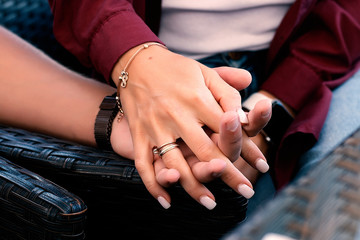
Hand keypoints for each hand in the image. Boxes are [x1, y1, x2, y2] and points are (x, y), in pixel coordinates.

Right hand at [111, 45, 270, 207]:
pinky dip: (154, 185)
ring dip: (194, 187)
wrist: (136, 64)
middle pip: (207, 151)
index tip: (262, 165)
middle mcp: (177, 115)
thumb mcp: (205, 72)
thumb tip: (247, 112)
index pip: (228, 129)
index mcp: (197, 99)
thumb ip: (228, 89)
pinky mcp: (139, 134)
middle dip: (229, 174)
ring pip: (176, 164)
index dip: (247, 148)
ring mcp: (155, 127)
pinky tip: (166, 201)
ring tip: (211, 203)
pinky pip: (143, 164)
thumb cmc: (176, 69)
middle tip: (246, 191)